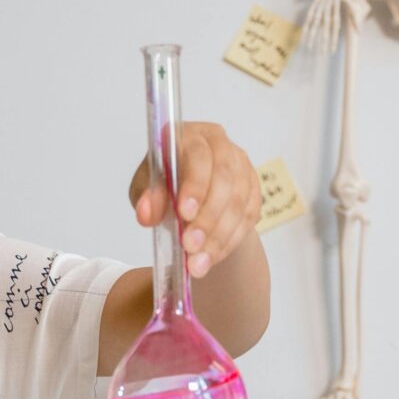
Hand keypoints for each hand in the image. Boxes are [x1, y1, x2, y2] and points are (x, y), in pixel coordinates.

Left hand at [131, 123, 262, 282]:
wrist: (189, 196)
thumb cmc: (163, 184)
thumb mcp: (145, 189)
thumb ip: (146, 199)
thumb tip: (146, 214)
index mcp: (190, 135)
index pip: (198, 155)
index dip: (195, 185)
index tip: (184, 214)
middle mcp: (220, 145)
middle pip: (224, 179)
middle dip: (208, 217)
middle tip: (190, 246)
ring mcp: (241, 166)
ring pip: (239, 202)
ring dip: (219, 236)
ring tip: (198, 262)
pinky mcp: (253, 189)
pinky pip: (248, 217)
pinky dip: (229, 241)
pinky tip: (212, 257)